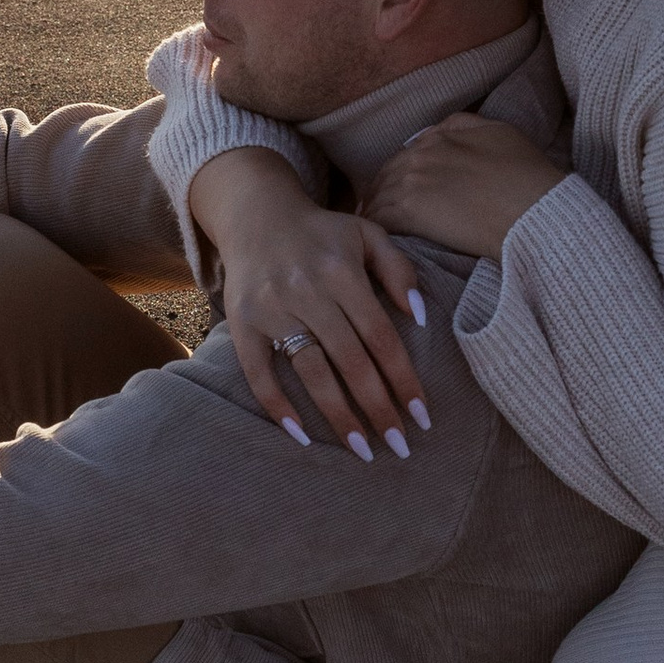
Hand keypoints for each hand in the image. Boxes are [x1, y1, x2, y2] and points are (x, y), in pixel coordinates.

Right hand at [185, 149, 429, 459]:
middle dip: (378, 407)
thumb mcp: (368, 234)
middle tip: (399, 447)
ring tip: (362, 449)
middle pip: (350, 360)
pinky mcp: (241, 323)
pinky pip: (258, 371)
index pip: (380, 336)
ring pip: (311, 371)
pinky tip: (301, 437)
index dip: (403, 379)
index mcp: (342, 271)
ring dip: (338, 415)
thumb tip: (420, 317)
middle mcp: (307, 290)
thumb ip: (398, 271)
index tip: (422, 417)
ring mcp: (271, 308)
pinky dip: (277, 406)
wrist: (255, 213)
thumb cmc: (322, 233)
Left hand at [362, 115, 563, 262]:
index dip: (404, 168)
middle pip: (390, 170)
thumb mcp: (501, 133)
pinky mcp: (409, 211)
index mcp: (442, 135)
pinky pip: (380, 217)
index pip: (411, 150)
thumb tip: (447, 131)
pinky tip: (379, 237)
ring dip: (376, 207)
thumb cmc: (527, 176)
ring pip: (380, 193)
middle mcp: (422, 153)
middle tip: (380, 205)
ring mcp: (412, 181)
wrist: (532, 211)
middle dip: (383, 187)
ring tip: (374, 222)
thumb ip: (468, 127)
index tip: (402, 183)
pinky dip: (377, 225)